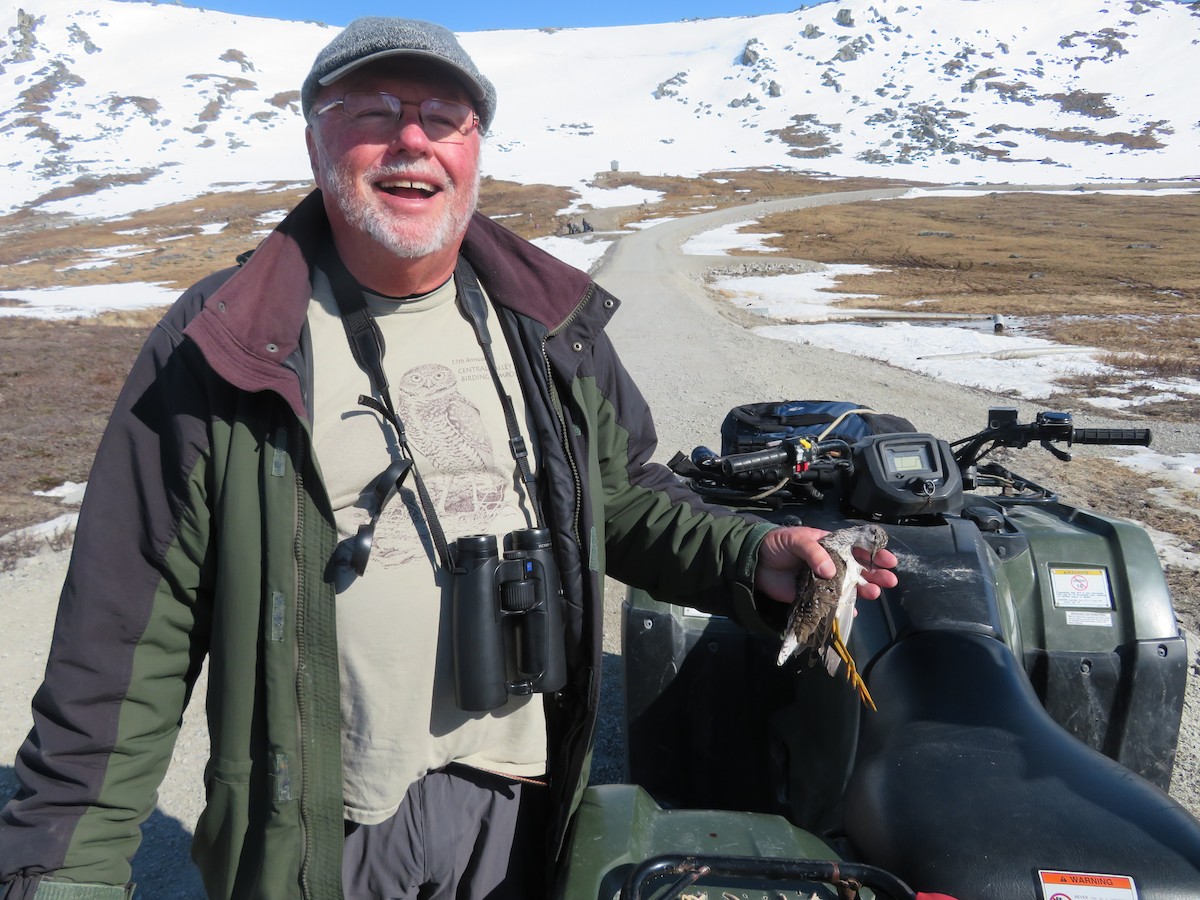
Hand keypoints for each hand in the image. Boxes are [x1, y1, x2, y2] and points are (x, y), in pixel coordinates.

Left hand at [754, 526, 898, 604]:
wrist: (755, 562)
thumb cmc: (777, 544)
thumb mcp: (796, 540)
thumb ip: (814, 553)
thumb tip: (830, 571)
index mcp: (829, 545)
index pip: (856, 547)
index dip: (874, 553)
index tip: (888, 560)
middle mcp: (830, 562)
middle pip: (858, 568)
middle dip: (875, 573)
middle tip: (889, 580)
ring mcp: (823, 580)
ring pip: (849, 586)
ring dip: (864, 590)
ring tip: (875, 593)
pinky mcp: (813, 596)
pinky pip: (832, 603)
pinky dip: (843, 609)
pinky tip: (853, 611)